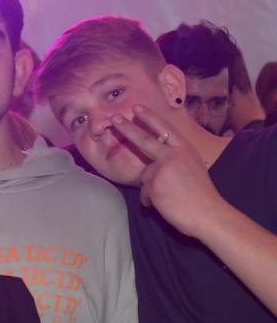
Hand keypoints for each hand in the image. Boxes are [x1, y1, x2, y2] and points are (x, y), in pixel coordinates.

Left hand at [110, 105, 225, 237]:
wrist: (208, 214)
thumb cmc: (200, 195)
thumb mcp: (192, 167)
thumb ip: (173, 160)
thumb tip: (153, 163)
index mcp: (185, 149)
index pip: (165, 129)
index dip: (150, 118)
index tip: (137, 108)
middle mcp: (173, 155)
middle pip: (144, 139)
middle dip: (127, 128)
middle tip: (114, 118)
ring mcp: (162, 168)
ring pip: (145, 177)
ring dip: (152, 190)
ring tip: (170, 197)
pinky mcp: (154, 184)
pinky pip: (144, 193)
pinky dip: (151, 201)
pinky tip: (166, 204)